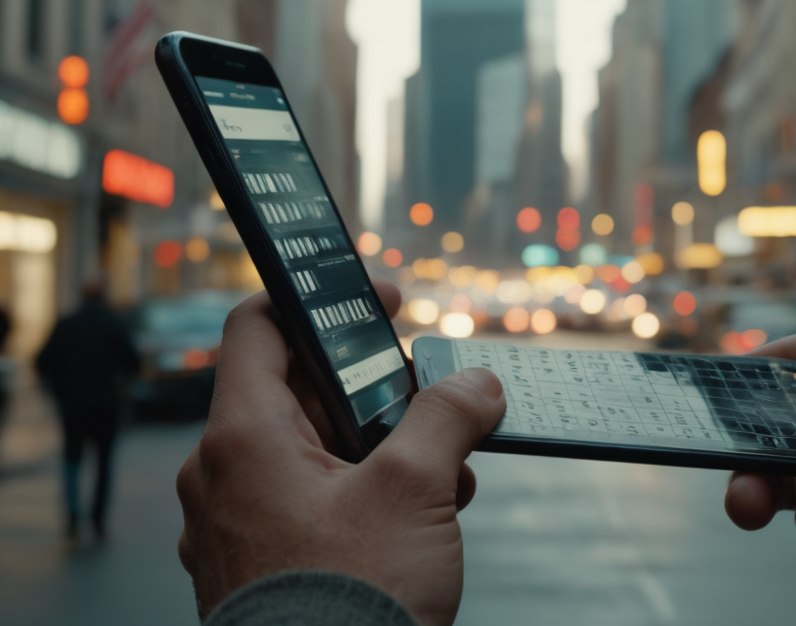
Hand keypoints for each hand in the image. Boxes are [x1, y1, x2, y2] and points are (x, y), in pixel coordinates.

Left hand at [177, 282, 504, 624]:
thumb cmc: (351, 601)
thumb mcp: (417, 489)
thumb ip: (447, 417)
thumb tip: (476, 384)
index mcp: (243, 438)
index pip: (257, 326)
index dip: (319, 297)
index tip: (378, 299)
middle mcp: (221, 476)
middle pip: (295, 393)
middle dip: (375, 393)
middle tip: (430, 406)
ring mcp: (231, 525)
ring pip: (306, 453)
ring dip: (377, 451)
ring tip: (439, 479)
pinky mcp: (252, 566)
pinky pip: (303, 504)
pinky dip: (358, 496)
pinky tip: (414, 524)